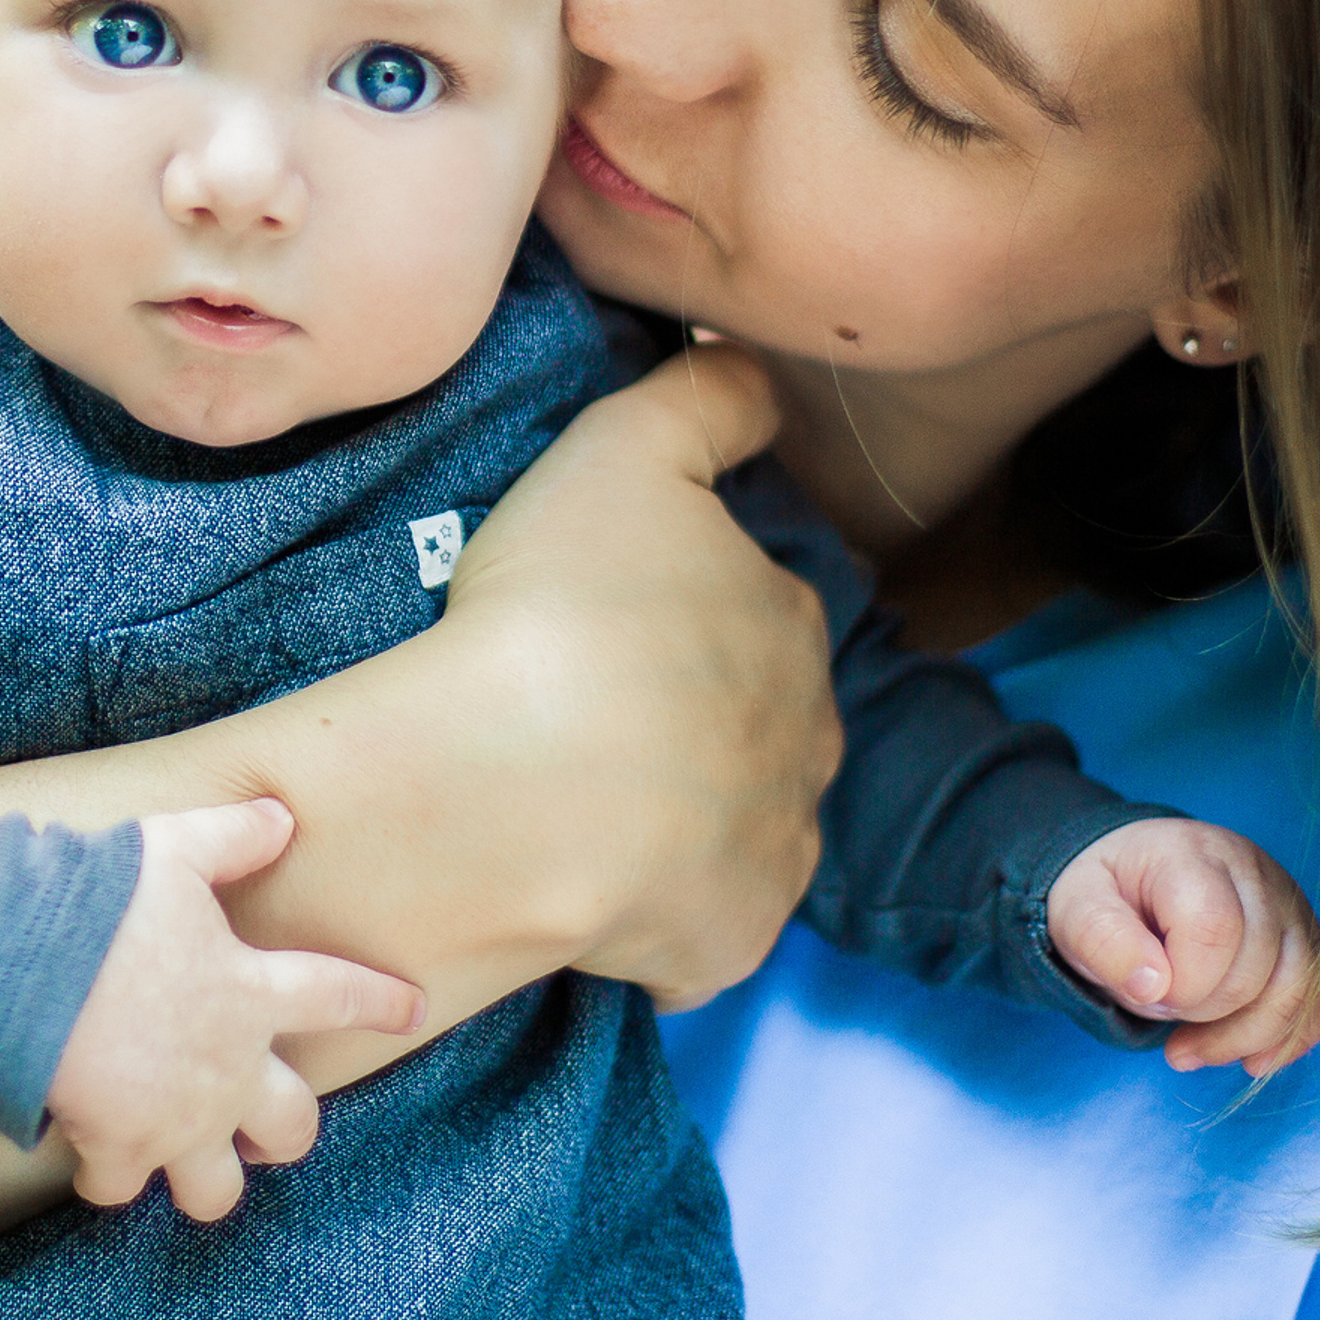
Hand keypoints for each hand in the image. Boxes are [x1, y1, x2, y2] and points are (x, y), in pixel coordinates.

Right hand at [44, 799, 424, 1221]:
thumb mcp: (175, 849)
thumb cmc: (105, 905)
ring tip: (187, 1161)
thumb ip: (232, 837)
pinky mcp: (116, 1148)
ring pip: (217, 1189)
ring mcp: (175, 1120)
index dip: (380, 1003)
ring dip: (207, 1178)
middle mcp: (227, 1070)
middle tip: (268, 1124)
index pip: (338, 997)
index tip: (413, 1011)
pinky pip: (119, 1187)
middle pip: (290, 1129)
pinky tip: (94, 1152)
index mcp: (251, 993)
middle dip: (286, 1135)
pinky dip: (108, 1174)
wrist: (28, 971)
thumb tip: (280, 816)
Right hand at [442, 345, 842, 1008]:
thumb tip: (756, 374)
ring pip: (737, 823)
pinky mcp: (722, 945)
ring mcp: (772, 854)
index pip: (756, 605)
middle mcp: (808, 742)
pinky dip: (657, 912)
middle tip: (583, 704)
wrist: (510, 794)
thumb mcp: (625, 448)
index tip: (607, 612)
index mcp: (789, 624)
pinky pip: (697, 928)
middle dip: (694, 715)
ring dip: (682, 815)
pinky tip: (586, 881)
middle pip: (757, 719)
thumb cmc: (562, 608)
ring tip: (576, 796)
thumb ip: (705, 396)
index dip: (685, 604)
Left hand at [1046, 817, 1319, 1074]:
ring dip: (1249, 1037)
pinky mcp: (1305, 935)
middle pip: (1259, 966)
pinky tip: (1251, 1058)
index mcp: (1190, 854)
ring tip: (1193, 1051)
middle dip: (1207, 1014)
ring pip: (1301, 986)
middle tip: (1160, 1015)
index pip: (1215, 928)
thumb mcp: (1077, 910)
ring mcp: (1288, 900)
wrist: (1130, 875)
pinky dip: (1290, 1036)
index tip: (1147, 992)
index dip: (1185, 983)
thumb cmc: (1105, 894)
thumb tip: (1153, 985)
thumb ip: (1103, 941)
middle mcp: (1252, 869)